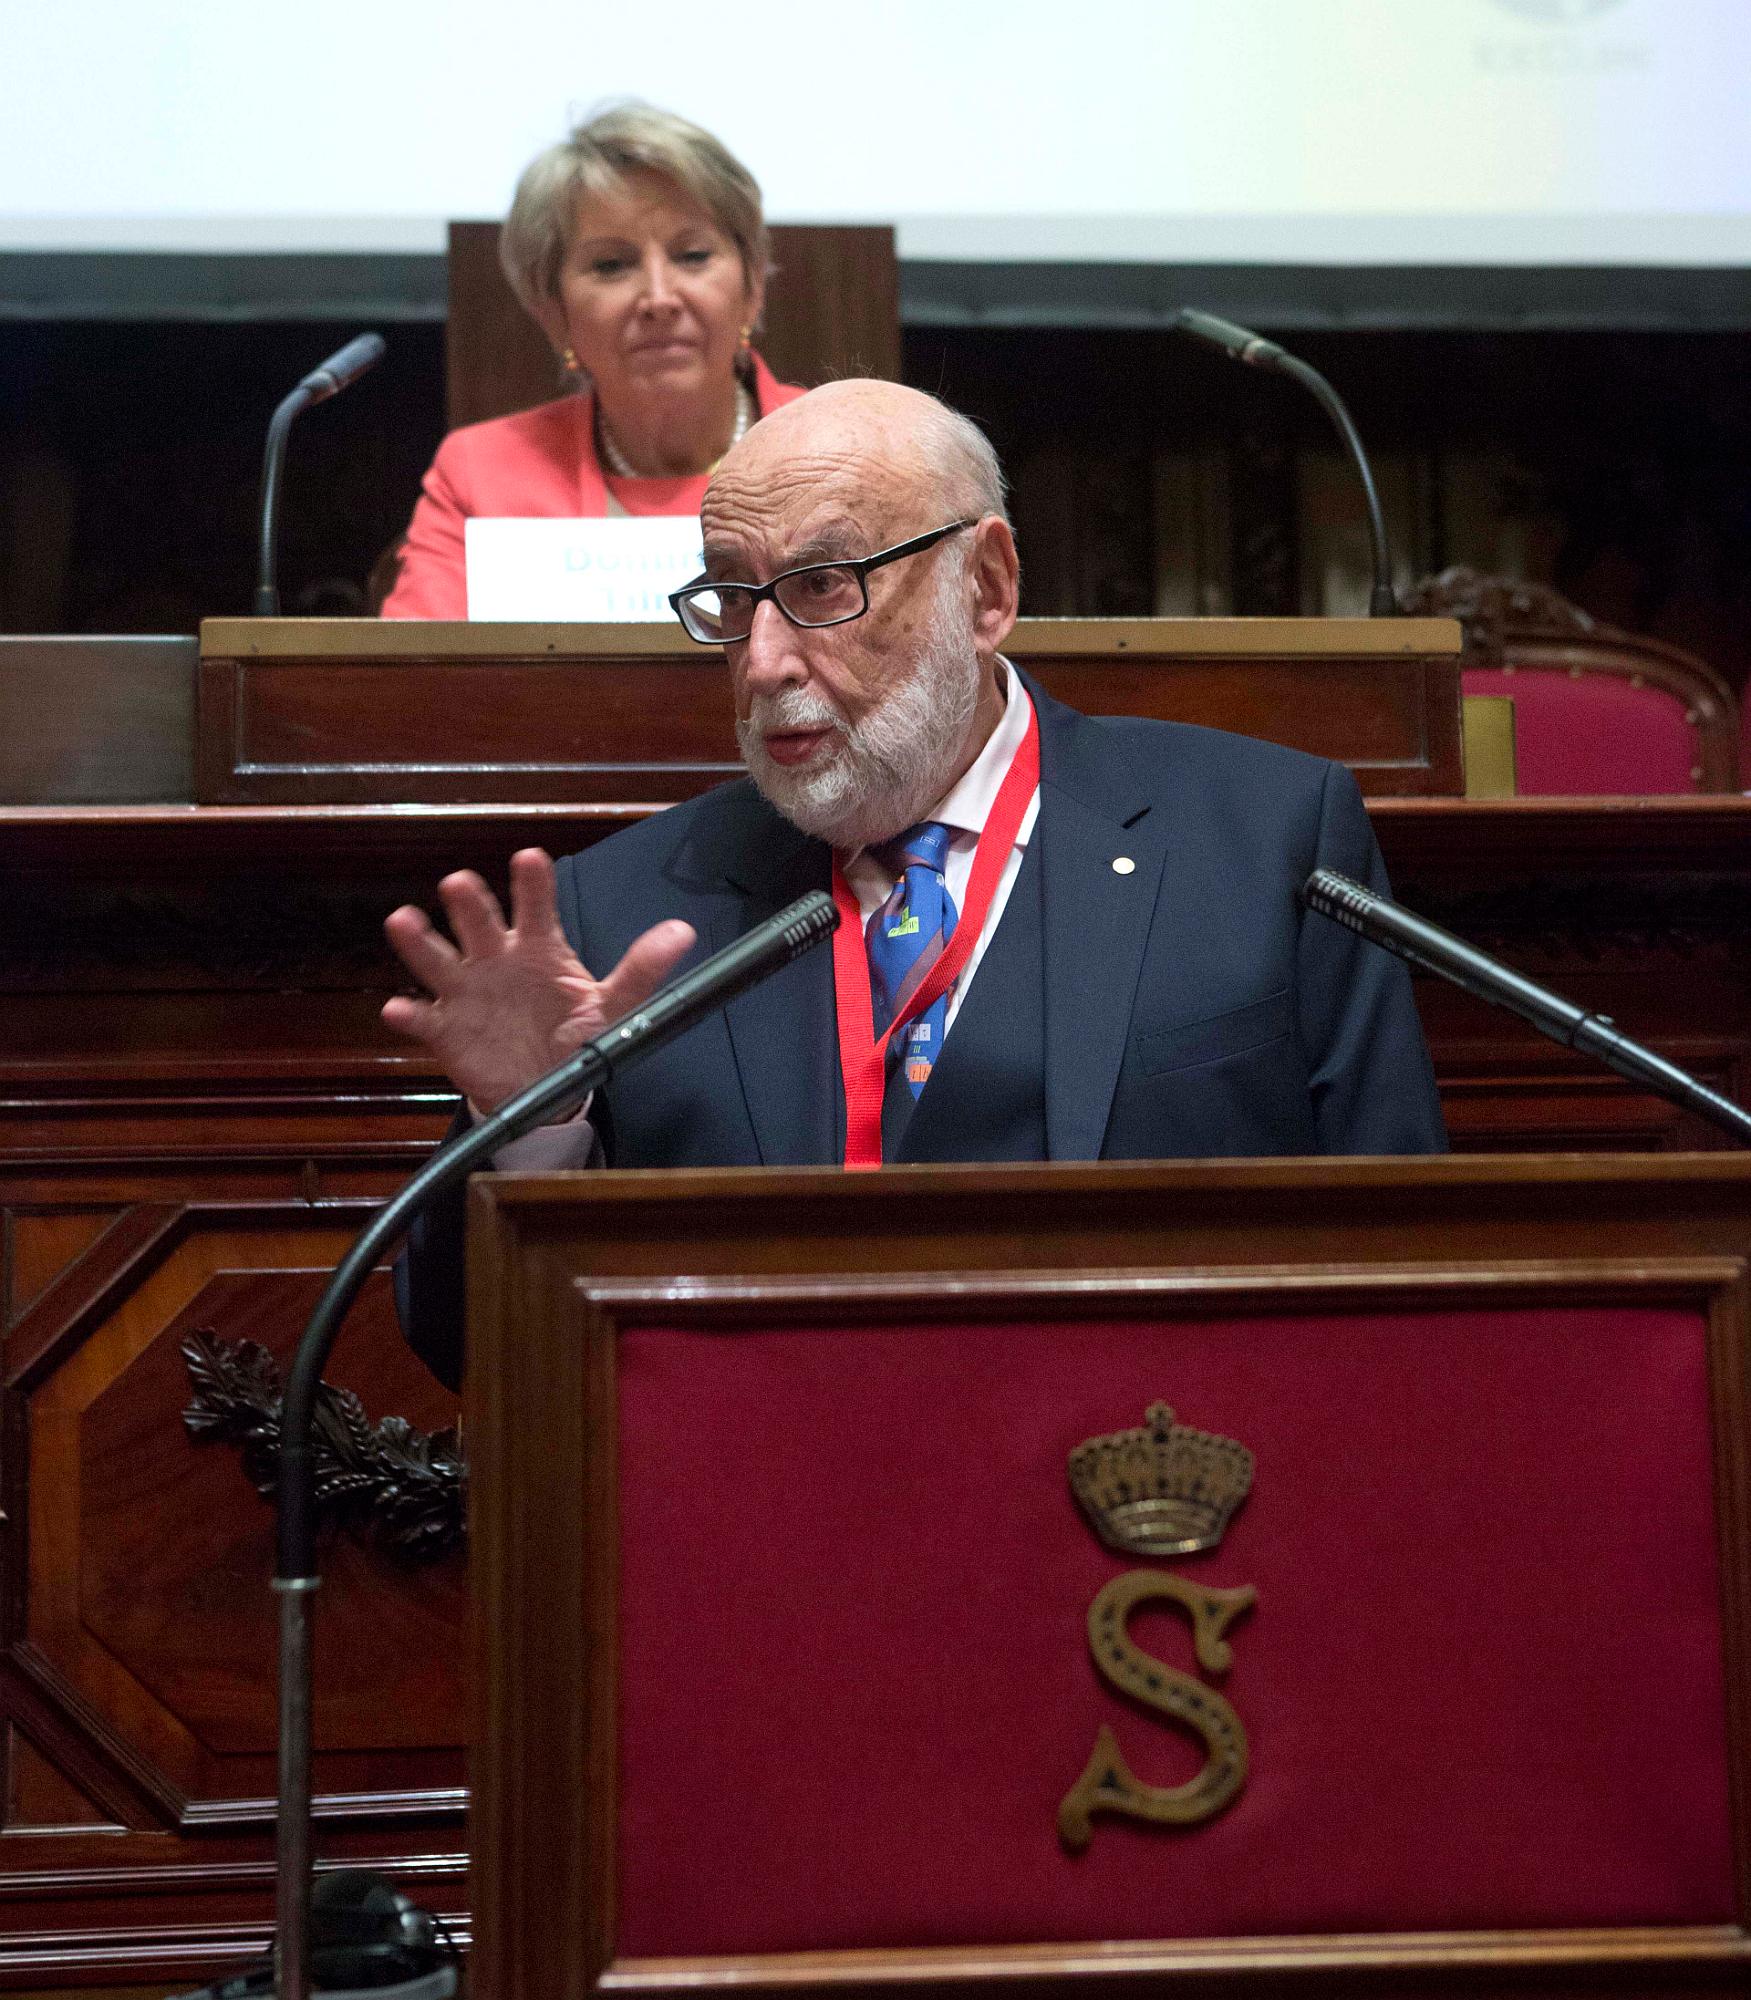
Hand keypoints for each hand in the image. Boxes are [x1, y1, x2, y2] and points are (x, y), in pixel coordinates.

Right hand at [381, 847, 695, 1114]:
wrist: (545, 1087)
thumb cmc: (573, 1034)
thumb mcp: (613, 1004)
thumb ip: (642, 968)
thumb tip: (683, 932)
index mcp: (539, 948)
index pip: (536, 906)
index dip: (532, 883)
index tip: (530, 858)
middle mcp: (497, 960)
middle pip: (479, 923)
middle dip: (469, 903)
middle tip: (460, 884)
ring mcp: (467, 991)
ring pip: (439, 958)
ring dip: (420, 941)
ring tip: (404, 920)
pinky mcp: (446, 1029)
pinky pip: (423, 1019)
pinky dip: (408, 1013)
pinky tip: (399, 1008)